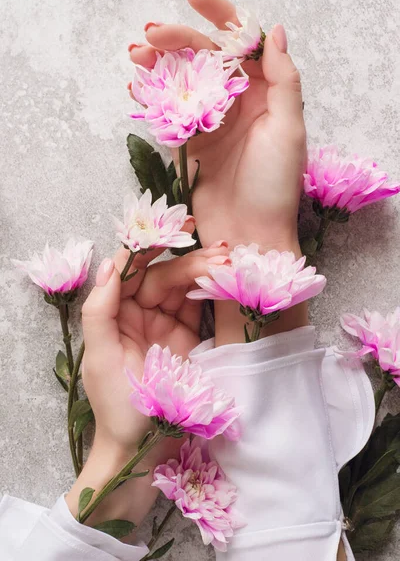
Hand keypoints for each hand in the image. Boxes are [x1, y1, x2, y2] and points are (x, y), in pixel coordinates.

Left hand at [66, 240, 228, 527]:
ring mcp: (164, 324)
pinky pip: (198, 307)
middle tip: (218, 250)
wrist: (145, 449)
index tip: (172, 229)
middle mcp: (138, 313)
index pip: (130, 270)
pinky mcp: (187, 337)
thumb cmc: (117, 406)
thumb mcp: (101, 358)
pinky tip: (224, 277)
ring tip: (228, 259)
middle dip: (187, 261)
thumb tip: (111, 265)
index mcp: (113, 314)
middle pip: (162, 275)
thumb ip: (101, 310)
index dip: (148, 247)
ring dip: (203, 271)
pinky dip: (210, 291)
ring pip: (183, 287)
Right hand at [129, 0, 305, 251]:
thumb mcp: (288, 129)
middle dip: (179, 40)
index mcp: (267, 95)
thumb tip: (274, 32)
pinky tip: (138, 86)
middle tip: (150, 36)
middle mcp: (240, 105)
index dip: (221, 16)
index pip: (243, 44)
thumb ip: (283, 80)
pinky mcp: (193, 146)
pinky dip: (154, 98)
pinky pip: (171, 113)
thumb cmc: (275, 188)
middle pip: (207, 58)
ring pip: (185, 82)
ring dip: (160, 65)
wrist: (250, 237)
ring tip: (137, 56)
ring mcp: (214, 124)